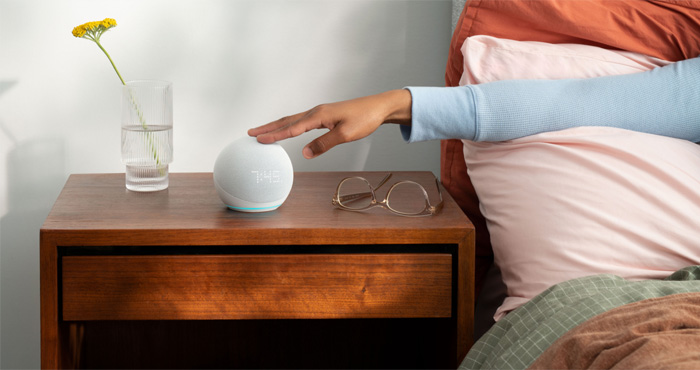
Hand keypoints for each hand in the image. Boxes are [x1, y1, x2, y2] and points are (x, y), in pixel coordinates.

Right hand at [248, 89, 411, 158]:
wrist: (378, 107)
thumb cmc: (364, 119)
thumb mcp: (345, 135)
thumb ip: (324, 144)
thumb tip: (305, 154)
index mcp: (319, 115)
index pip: (292, 128)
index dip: (276, 135)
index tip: (259, 140)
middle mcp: (316, 112)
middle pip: (287, 121)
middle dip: (268, 128)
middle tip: (250, 134)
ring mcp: (319, 113)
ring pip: (292, 120)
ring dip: (276, 126)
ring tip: (262, 132)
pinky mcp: (324, 115)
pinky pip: (301, 121)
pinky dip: (289, 126)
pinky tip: (287, 130)